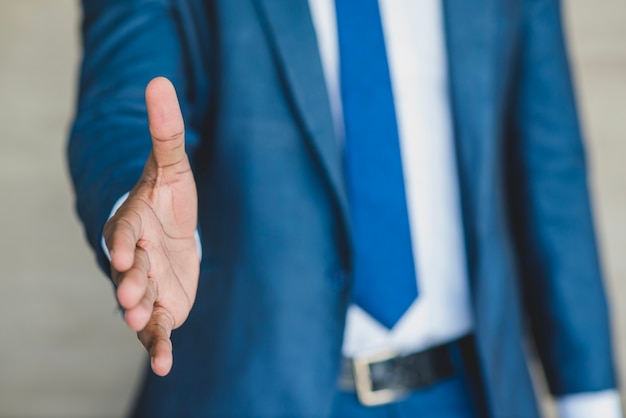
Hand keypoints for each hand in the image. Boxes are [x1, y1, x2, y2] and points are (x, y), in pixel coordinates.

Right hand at [103, 77, 199, 375]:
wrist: (168, 230)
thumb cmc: (167, 197)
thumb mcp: (172, 164)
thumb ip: (166, 131)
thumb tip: (159, 79)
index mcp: (133, 225)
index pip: (126, 233)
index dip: (127, 242)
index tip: (128, 250)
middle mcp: (135, 259)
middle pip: (130, 272)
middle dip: (130, 282)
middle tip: (131, 294)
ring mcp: (147, 286)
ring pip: (140, 303)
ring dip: (140, 315)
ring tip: (142, 326)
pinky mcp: (164, 306)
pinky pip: (158, 328)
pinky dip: (158, 346)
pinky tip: (163, 365)